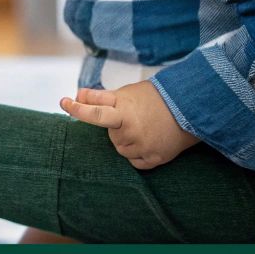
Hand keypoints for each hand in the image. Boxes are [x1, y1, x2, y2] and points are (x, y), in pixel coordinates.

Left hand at [60, 80, 198, 169]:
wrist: (190, 110)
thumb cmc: (156, 99)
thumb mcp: (128, 93)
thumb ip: (102, 96)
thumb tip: (77, 95)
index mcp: (124, 109)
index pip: (95, 111)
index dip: (78, 108)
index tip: (64, 102)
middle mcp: (130, 129)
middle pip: (109, 134)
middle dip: (117, 126)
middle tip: (134, 117)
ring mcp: (141, 146)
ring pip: (120, 148)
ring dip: (127, 139)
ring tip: (146, 127)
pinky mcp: (152, 159)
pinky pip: (133, 161)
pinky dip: (138, 152)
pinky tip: (150, 139)